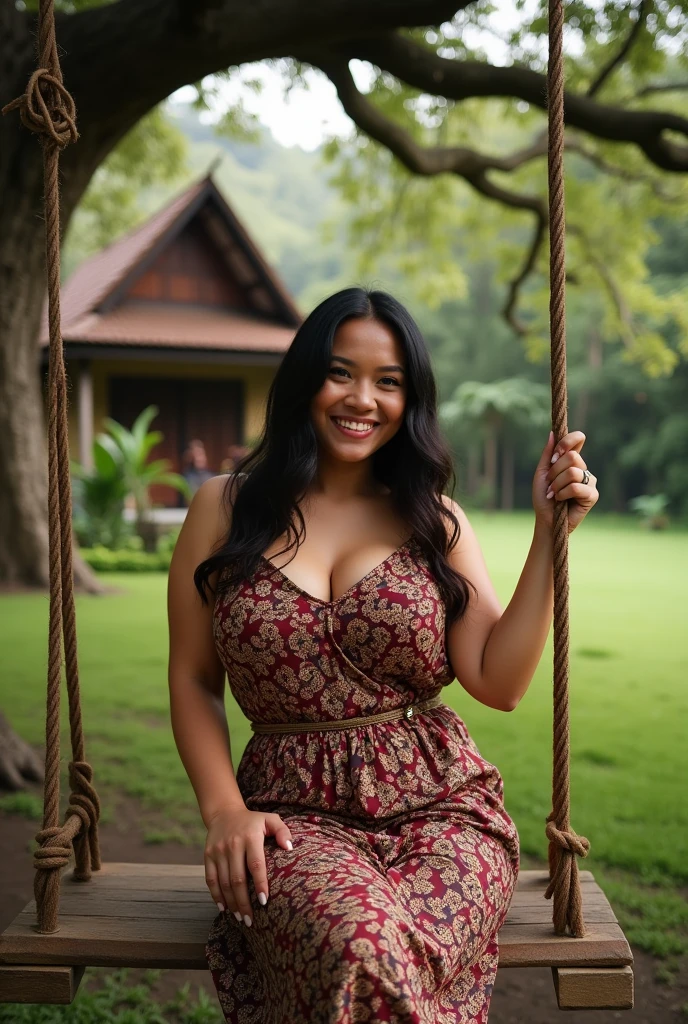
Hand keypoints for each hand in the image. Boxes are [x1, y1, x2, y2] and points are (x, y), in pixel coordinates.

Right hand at [204, 805, 293, 925]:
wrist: (224, 813)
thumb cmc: (253, 821)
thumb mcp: (270, 819)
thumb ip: (282, 831)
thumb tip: (289, 848)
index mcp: (250, 836)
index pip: (255, 864)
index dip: (260, 883)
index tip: (264, 901)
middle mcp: (232, 844)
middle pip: (237, 878)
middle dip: (244, 902)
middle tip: (250, 920)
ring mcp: (218, 850)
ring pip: (224, 882)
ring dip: (231, 903)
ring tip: (240, 918)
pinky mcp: (208, 855)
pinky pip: (210, 879)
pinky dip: (216, 895)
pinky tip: (224, 908)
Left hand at [532, 430, 598, 534]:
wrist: (546, 519)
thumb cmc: (544, 497)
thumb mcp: (542, 473)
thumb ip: (548, 454)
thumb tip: (552, 433)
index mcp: (571, 460)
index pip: (578, 439)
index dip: (567, 442)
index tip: (555, 455)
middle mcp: (582, 468)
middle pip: (572, 457)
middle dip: (555, 471)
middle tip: (550, 483)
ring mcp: (589, 481)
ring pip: (573, 472)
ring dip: (557, 485)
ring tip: (554, 494)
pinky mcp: (592, 495)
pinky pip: (576, 487)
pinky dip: (563, 494)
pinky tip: (561, 501)